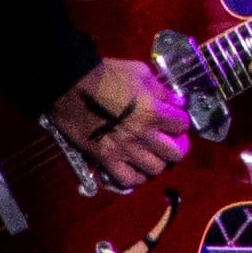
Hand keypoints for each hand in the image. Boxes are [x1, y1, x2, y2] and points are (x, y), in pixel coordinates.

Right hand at [47, 57, 189, 190]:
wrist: (69, 85)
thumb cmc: (106, 75)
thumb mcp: (139, 72)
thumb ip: (161, 90)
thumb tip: (175, 103)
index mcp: (153, 111)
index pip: (182, 124)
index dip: (179, 121)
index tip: (172, 119)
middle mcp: (143, 135)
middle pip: (175, 153)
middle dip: (175, 145)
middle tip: (167, 139)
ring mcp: (124, 150)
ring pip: (155, 169)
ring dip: (156, 161)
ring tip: (150, 153)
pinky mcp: (106, 159)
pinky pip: (129, 180)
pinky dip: (136, 176)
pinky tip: (135, 167)